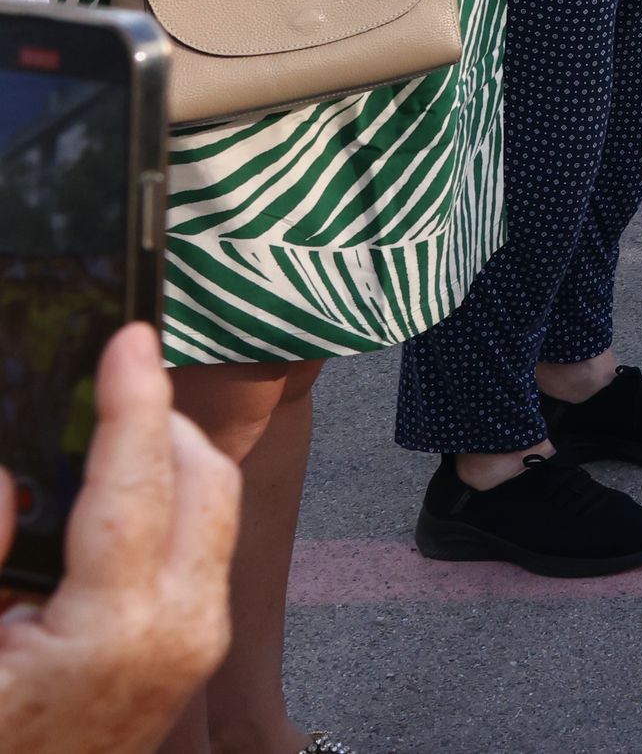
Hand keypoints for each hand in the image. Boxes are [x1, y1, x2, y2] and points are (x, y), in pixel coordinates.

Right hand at [0, 324, 237, 753]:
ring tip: (104, 429)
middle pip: (204, 480)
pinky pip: (200, 545)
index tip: (130, 335)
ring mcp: (197, 641)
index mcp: (118, 628)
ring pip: (212, 508)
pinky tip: (113, 491)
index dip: (135, 399)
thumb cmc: (0, 733)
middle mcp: (182, 628)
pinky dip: (169, 499)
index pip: (140, 481)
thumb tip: (7, 479)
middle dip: (164, 418)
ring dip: (169, 456)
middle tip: (109, 378)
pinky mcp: (194, 648)